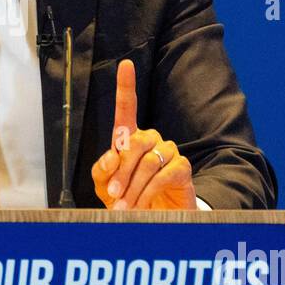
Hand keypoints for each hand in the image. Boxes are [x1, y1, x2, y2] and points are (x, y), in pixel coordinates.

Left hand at [90, 58, 195, 209]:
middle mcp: (151, 140)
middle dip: (122, 171)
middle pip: (135, 142)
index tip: (125, 64)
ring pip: (149, 161)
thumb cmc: (125, 198)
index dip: (126, 85)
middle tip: (115, 195)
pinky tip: (143, 205)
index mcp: (129, 139)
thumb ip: (102, 171)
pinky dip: (150, 192)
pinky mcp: (182, 168)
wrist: (150, 220)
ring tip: (126, 206)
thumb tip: (113, 157)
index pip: (127, 107)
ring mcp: (168, 152)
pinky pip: (164, 175)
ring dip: (134, 187)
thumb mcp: (105, 186)